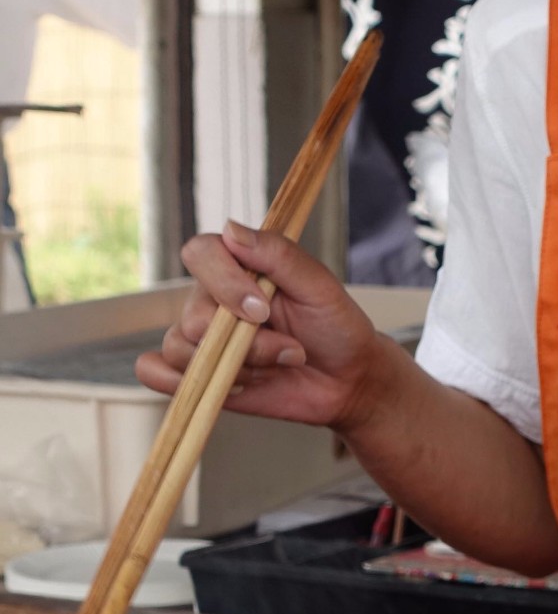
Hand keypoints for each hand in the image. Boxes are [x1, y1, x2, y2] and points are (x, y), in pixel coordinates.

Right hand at [136, 221, 387, 431]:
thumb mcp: (318, 286)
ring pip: (180, 349)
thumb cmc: (335, 327)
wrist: (347, 379)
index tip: (262, 309)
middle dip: (247, 344)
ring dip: (237, 368)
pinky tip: (226, 384)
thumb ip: (278, 255)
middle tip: (291, 350)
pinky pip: (153, 370)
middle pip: (192, 317)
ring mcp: (202, 338)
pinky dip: (171, 380)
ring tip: (275, 369)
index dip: (223, 281)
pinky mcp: (199, 374)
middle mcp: (212, 299)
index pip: (199, 253)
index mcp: (238, 267)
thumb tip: (231, 229)